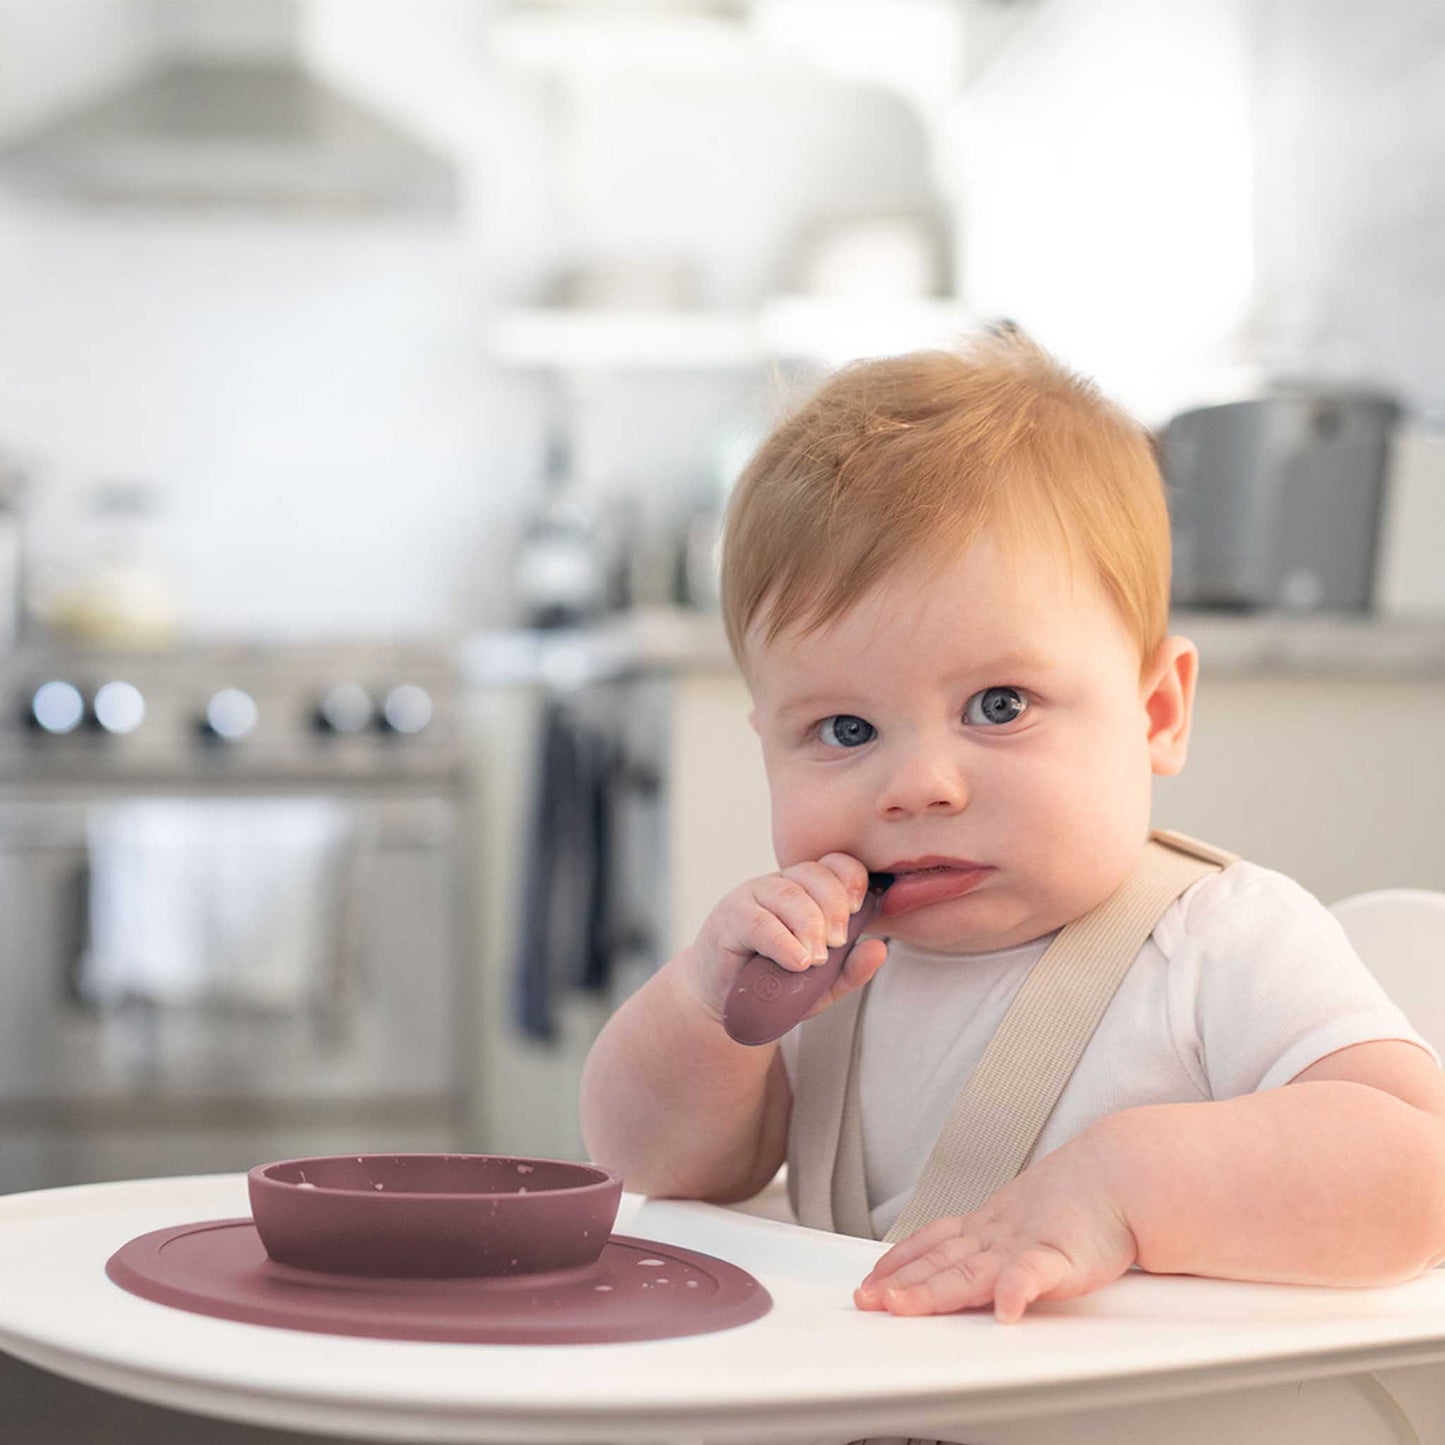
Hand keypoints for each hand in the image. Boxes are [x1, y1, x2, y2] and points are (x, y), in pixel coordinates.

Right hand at [677, 853, 888, 1024]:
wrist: (726, 1005)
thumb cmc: (775, 985)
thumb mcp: (822, 983)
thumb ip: (851, 968)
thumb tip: (879, 949)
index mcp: (807, 891)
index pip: (834, 865)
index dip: (851, 878)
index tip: (859, 909)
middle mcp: (781, 886)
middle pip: (814, 875)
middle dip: (834, 907)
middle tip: (838, 943)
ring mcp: (753, 897)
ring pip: (788, 894)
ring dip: (809, 925)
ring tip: (816, 959)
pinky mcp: (729, 918)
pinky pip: (759, 921)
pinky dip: (782, 941)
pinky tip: (796, 960)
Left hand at [853, 1124, 1137, 1322]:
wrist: (1119, 1175)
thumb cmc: (1078, 1203)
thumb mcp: (1025, 1218)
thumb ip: (997, 1243)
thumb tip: (967, 1263)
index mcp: (988, 1228)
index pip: (933, 1244)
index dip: (898, 1261)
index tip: (870, 1279)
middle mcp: (997, 1237)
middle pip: (939, 1262)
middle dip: (899, 1283)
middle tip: (865, 1299)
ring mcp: (1024, 1246)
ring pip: (969, 1271)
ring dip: (932, 1290)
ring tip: (900, 1304)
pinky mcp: (1060, 1259)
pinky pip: (1032, 1276)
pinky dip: (1014, 1291)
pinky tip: (1003, 1311)